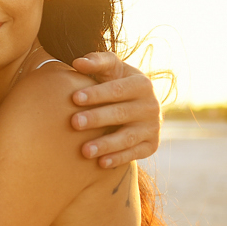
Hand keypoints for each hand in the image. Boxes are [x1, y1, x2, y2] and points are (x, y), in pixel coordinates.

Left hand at [69, 52, 161, 168]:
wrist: (138, 105)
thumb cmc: (117, 83)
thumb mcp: (112, 69)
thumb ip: (97, 62)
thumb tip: (77, 62)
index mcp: (142, 84)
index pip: (117, 89)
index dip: (96, 94)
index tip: (74, 98)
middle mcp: (151, 106)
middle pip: (121, 113)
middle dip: (97, 118)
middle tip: (74, 123)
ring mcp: (152, 127)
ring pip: (128, 137)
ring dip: (106, 144)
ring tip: (84, 151)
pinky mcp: (151, 145)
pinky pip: (134, 153)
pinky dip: (118, 158)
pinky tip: (101, 163)